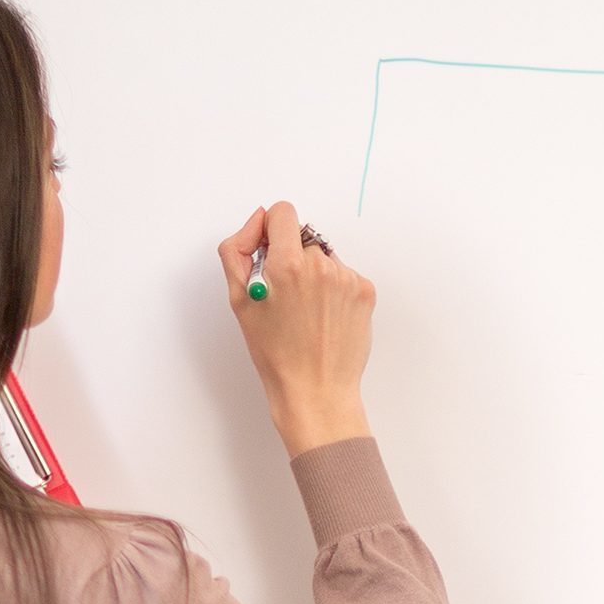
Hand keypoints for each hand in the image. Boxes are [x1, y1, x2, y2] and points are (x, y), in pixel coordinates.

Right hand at [217, 202, 376, 456]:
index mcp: (287, 264)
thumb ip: (238, 249)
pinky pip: (345, 276)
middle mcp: (321, 266)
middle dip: (293, 258)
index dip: (272, 229)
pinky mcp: (365, 292)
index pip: (283, 213)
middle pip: (303, 239)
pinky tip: (326, 317)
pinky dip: (335, 290)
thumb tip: (257, 220)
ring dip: (315, 275)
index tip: (270, 251)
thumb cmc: (275, 353)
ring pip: (325, 258)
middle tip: (287, 296)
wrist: (315, 390)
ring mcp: (347, 278)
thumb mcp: (239, 299)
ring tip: (308, 311)